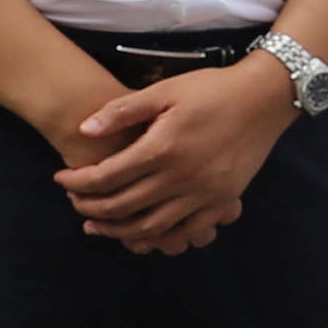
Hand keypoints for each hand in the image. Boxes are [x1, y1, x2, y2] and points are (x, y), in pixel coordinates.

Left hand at [64, 54, 290, 253]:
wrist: (266, 98)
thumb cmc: (212, 89)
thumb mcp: (164, 90)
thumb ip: (122, 111)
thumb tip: (84, 130)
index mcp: (163, 147)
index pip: (107, 176)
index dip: (77, 181)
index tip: (61, 178)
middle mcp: (182, 176)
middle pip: (123, 206)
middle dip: (90, 208)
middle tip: (74, 202)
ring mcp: (205, 192)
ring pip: (150, 226)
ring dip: (118, 230)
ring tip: (97, 225)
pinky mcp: (222, 200)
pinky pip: (186, 231)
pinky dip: (159, 238)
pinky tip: (141, 234)